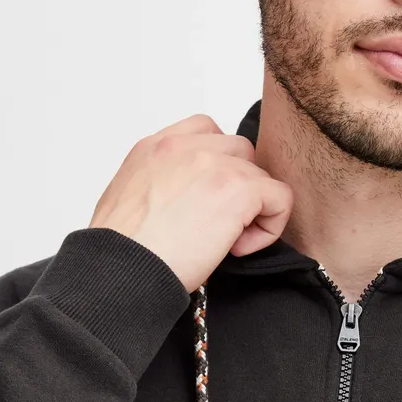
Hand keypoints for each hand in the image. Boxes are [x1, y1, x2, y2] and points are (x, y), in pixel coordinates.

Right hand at [88, 112, 293, 292]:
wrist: (122, 270)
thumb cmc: (120, 251)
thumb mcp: (128, 199)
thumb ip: (160, 184)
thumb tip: (186, 202)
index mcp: (155, 147)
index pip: (206, 131)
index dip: (217, 167)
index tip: (205, 201)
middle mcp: (185, 146)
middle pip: (240, 151)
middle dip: (237, 187)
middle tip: (215, 225)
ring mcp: (214, 163)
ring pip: (261, 175)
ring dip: (252, 208)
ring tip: (224, 241)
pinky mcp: (239, 188)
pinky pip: (280, 198)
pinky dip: (269, 227)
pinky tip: (237, 248)